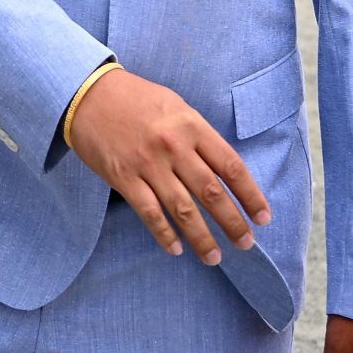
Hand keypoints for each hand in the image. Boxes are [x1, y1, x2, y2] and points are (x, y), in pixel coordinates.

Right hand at [66, 68, 269, 264]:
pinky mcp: (124, 178)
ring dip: (202, 238)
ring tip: (215, 257)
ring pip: (183, 210)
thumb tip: (223, 169)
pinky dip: (165, 235)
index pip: (231, 166)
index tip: (263, 216)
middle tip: (247, 244)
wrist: (89, 95)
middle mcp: (174, 147)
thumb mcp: (176, 107)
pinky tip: (177, 249)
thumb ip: (199, 136)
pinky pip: (150, 214)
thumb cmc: (137, 99)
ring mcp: (148, 165)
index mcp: (192, 126)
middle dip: (233, 223)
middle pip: (212, 193)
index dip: (250, 195)